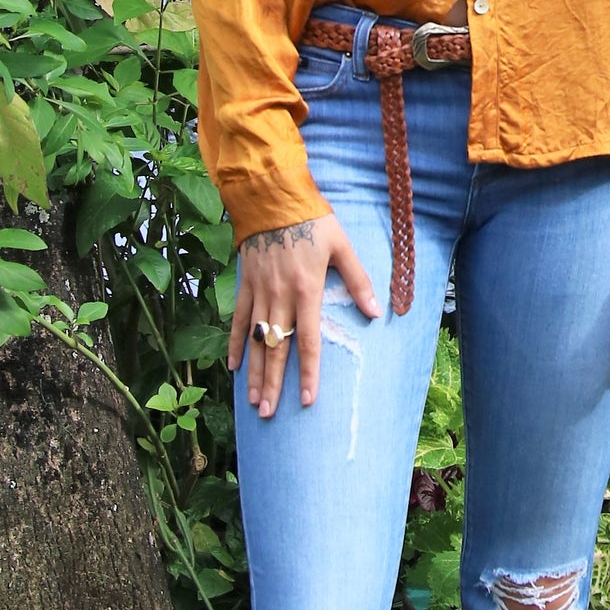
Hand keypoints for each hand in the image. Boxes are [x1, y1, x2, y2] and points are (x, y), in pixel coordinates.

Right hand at [229, 214, 380, 417]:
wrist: (273, 196)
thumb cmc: (312, 220)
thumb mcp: (343, 247)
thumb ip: (359, 282)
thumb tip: (377, 312)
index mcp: (306, 290)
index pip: (308, 341)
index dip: (309, 373)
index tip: (308, 400)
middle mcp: (280, 296)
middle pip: (277, 348)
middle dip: (273, 384)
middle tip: (270, 413)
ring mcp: (259, 292)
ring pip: (255, 340)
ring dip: (254, 373)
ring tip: (254, 401)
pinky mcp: (245, 284)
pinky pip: (237, 319)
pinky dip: (235, 343)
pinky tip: (232, 367)